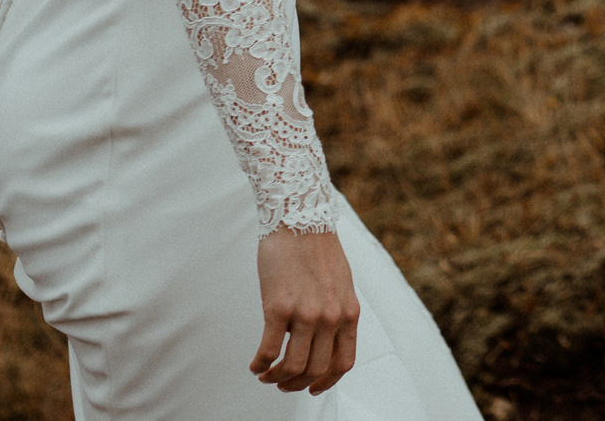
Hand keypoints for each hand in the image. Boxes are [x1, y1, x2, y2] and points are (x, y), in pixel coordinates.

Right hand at [253, 229, 358, 393]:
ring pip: (292, 367)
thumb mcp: (341, 283)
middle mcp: (331, 316)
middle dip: (297, 384)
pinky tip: (255, 364)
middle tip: (282, 383)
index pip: (342, 362)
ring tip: (266, 375)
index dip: (326, 382)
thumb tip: (328, 340)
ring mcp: (305, 313)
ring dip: (276, 378)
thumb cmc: (317, 249)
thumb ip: (338, 311)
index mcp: (349, 312)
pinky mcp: (278, 308)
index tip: (312, 387)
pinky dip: (260, 364)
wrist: (299, 218)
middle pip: (316, 370)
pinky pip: (269, 350)